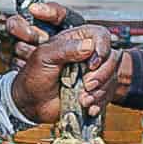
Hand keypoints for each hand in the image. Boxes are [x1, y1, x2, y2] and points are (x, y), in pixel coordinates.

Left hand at [6, 2, 127, 120]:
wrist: (31, 104)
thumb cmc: (33, 76)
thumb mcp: (44, 57)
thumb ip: (65, 48)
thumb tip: (89, 45)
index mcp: (76, 40)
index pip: (100, 36)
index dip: (102, 48)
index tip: (93, 63)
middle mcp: (88, 55)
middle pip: (112, 58)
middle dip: (102, 74)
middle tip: (87, 85)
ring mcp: (93, 73)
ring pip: (112, 77)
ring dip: (100, 91)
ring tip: (83, 100)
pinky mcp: (95, 90)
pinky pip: (108, 95)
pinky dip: (100, 102)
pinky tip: (89, 108)